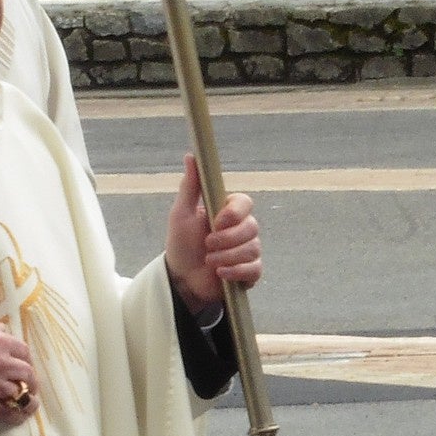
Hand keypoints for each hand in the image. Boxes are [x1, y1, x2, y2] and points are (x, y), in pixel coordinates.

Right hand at [0, 316, 37, 423]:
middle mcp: (2, 363)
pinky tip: (19, 416)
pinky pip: (8, 412)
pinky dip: (17, 415)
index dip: (25, 358)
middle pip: (27, 372)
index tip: (24, 363)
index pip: (23, 350)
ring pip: (21, 393)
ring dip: (26, 397)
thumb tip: (2, 329)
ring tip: (27, 401)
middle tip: (28, 383)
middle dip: (30, 378)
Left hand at [165, 158, 261, 314]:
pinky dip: (236, 272)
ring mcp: (248, 251)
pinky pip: (255, 269)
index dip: (234, 213)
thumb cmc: (181, 244)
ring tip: (209, 261)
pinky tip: (220, 274)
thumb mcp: (181, 214)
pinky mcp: (249, 272)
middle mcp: (242, 229)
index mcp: (227, 212)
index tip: (217, 222)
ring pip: (252, 249)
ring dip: (227, 257)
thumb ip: (190, 186)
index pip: (245, 203)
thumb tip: (191, 156)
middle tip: (207, 245)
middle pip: (252, 227)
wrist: (181, 279)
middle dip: (227, 239)